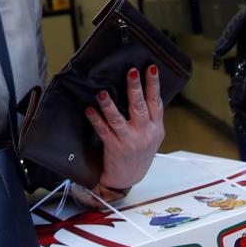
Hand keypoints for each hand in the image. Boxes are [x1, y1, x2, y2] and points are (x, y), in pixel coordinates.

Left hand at [86, 66, 164, 189]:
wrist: (129, 178)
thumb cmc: (140, 153)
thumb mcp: (152, 135)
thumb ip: (149, 117)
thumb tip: (141, 89)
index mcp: (156, 128)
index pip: (156, 102)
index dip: (154, 85)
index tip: (151, 68)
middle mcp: (144, 133)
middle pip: (139, 107)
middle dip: (135, 88)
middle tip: (131, 72)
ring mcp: (129, 141)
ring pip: (118, 120)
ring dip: (109, 105)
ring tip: (102, 93)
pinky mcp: (114, 148)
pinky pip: (103, 131)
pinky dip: (96, 119)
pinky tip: (89, 110)